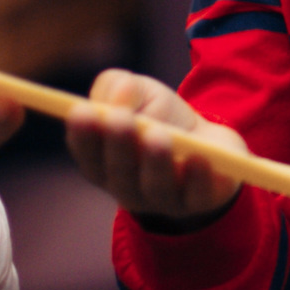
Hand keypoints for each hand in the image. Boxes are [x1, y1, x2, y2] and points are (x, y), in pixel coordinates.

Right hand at [63, 71, 246, 225]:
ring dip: (155, 161)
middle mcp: (127, 187)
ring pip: (155, 186)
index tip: (81, 111)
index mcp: (102, 162)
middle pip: (119, 172)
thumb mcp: (138, 91)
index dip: (82, 135)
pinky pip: (196, 196)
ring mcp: (162, 200)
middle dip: (118, 144)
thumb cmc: (160, 116)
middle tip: (119, 117)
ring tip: (157, 135)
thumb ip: (119, 86)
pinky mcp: (198, 203)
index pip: (86, 154)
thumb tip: (120, 98)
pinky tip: (198, 158)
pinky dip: (197, 179)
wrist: (207, 141)